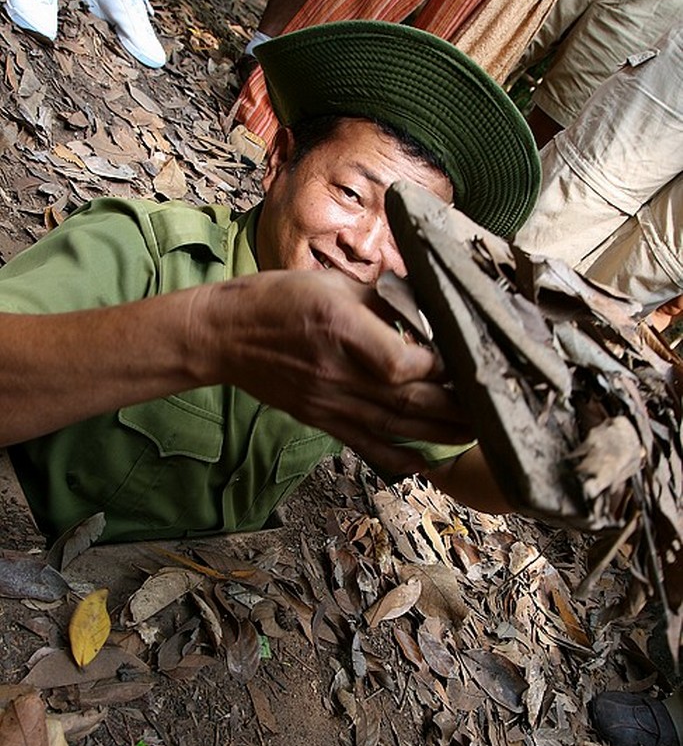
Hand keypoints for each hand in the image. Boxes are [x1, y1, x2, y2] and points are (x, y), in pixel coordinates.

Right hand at [195, 269, 472, 474]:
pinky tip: (426, 461)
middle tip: (490, 405)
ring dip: (439, 434)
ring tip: (473, 432)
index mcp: (341, 329)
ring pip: (395, 426)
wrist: (226, 337)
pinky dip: (400, 457)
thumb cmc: (278, 300)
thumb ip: (383, 299)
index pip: (401, 364)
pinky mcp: (321, 419)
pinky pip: (366, 445)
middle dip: (455, 407)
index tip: (459, 360)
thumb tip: (429, 309)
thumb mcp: (333, 283)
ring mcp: (329, 402)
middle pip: (408, 400)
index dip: (438, 368)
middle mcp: (337, 372)